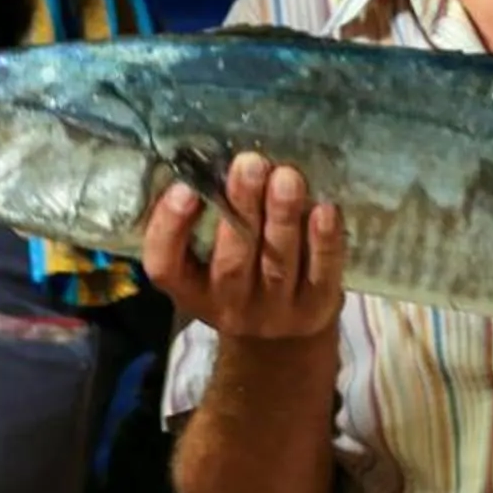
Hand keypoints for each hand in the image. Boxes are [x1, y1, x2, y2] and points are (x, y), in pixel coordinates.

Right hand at [139, 151, 346, 340]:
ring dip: (282, 218)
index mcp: (190, 289)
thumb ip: (211, 215)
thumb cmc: (239, 273)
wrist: (281, 338)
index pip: (166, 266)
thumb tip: (221, 153)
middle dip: (241, 209)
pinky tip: (325, 209)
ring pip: (276, 264)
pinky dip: (324, 242)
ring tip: (286, 176)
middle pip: (232, 262)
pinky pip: (321, 275)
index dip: (170, 229)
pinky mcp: (315, 309)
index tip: (184, 189)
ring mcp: (274, 312)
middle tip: (249, 164)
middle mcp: (228, 306)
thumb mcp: (209, 258)